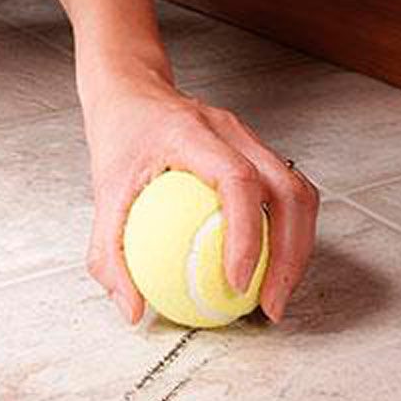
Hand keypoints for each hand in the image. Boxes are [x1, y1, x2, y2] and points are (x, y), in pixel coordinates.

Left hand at [82, 69, 318, 325]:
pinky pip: (287, 193)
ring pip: (298, 191)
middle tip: (270, 305)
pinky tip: (269, 269)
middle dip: (289, 254)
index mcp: (191, 131)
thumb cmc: (120, 134)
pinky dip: (288, 233)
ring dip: (297, 247)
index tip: (236, 282)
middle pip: (286, 188)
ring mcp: (249, 137)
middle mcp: (229, 130)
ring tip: (276, 294)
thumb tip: (132, 310)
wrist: (132, 90)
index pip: (236, 178)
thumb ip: (109, 252)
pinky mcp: (256, 150)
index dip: (246, 233)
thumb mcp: (102, 191)